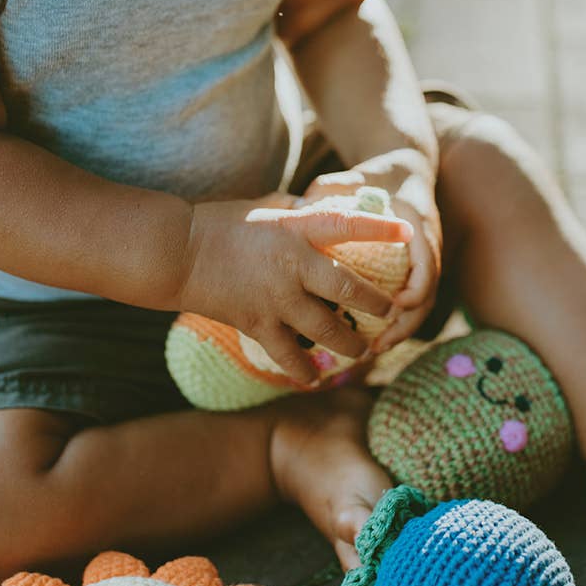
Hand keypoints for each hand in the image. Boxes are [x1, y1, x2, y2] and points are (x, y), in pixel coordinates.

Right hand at [174, 193, 413, 383]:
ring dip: (348, 344)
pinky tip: (314, 380)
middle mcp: (293, 265)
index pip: (347, 226)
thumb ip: (301, 212)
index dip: (380, 230)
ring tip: (361, 351)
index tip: (409, 234)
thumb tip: (327, 207)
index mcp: (296, 229)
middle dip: (375, 305)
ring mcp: (276, 298)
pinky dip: (303, 370)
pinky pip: (288, 355)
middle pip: (348, 290)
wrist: (176, 253)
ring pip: (326, 329)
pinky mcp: (257, 323)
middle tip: (390, 314)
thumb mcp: (267, 205)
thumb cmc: (221, 222)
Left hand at [297, 149, 441, 351]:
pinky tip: (375, 335)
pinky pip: (413, 300)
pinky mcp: (418, 268)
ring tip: (374, 350)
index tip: (394, 307)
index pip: (428, 264)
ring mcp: (427, 258)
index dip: (415, 290)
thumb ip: (333, 187)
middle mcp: (428, 245)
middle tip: (377, 346)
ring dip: (401, 329)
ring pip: (423, 303)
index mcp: (417, 223)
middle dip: (405, 324)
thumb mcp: (357, 175)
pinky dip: (398, 320)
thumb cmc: (379, 174)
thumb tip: (304, 201)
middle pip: (427, 294)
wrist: (409, 167)